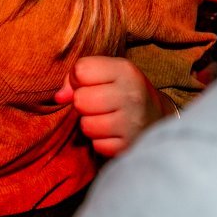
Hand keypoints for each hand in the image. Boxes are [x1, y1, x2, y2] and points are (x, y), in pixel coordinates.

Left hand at [55, 56, 169, 157]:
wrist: (157, 117)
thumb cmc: (122, 90)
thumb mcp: (107, 73)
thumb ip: (77, 77)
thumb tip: (59, 98)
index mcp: (124, 71)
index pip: (81, 70)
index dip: (79, 78)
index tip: (91, 84)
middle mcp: (131, 95)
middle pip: (80, 100)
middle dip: (83, 103)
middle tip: (98, 104)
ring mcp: (132, 123)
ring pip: (86, 125)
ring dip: (90, 123)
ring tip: (104, 118)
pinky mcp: (130, 146)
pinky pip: (97, 146)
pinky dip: (100, 141)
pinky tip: (112, 133)